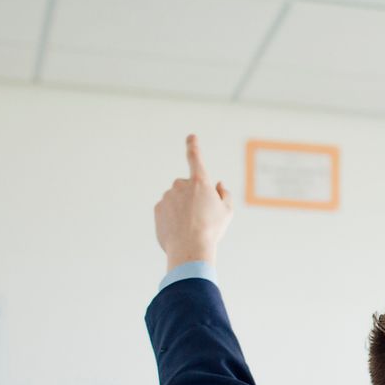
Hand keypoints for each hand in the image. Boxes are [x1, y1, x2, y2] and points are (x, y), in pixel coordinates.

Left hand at [153, 134, 232, 270]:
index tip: (191, 136)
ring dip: (183, 208)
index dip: (193, 146)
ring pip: (176, 199)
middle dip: (192, 196)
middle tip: (201, 216)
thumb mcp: (227, 211)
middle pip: (187, 186)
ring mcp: (167, 196)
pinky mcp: (158, 209)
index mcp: (200, 182)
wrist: (190, 249)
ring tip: (191, 227)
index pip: (195, 158)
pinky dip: (173, 217)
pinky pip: (167, 210)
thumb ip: (224, 194)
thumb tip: (218, 185)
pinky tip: (180, 230)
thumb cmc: (212, 229)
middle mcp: (181, 185)